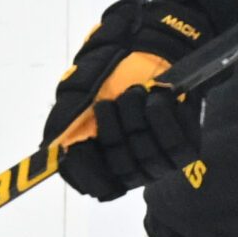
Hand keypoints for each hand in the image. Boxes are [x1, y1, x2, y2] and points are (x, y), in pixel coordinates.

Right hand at [43, 0, 210, 196]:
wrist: (150, 50)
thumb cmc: (112, 74)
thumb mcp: (79, 92)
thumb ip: (65, 121)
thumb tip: (51, 150)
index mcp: (104, 160)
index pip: (97, 185)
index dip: (90, 171)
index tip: (81, 145)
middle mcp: (132, 168)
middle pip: (121, 167)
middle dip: (112, 130)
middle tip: (111, 102)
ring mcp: (160, 160)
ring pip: (146, 154)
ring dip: (136, 118)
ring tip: (135, 93)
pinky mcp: (186, 147)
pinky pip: (176, 145)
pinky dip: (163, 117)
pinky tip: (157, 99)